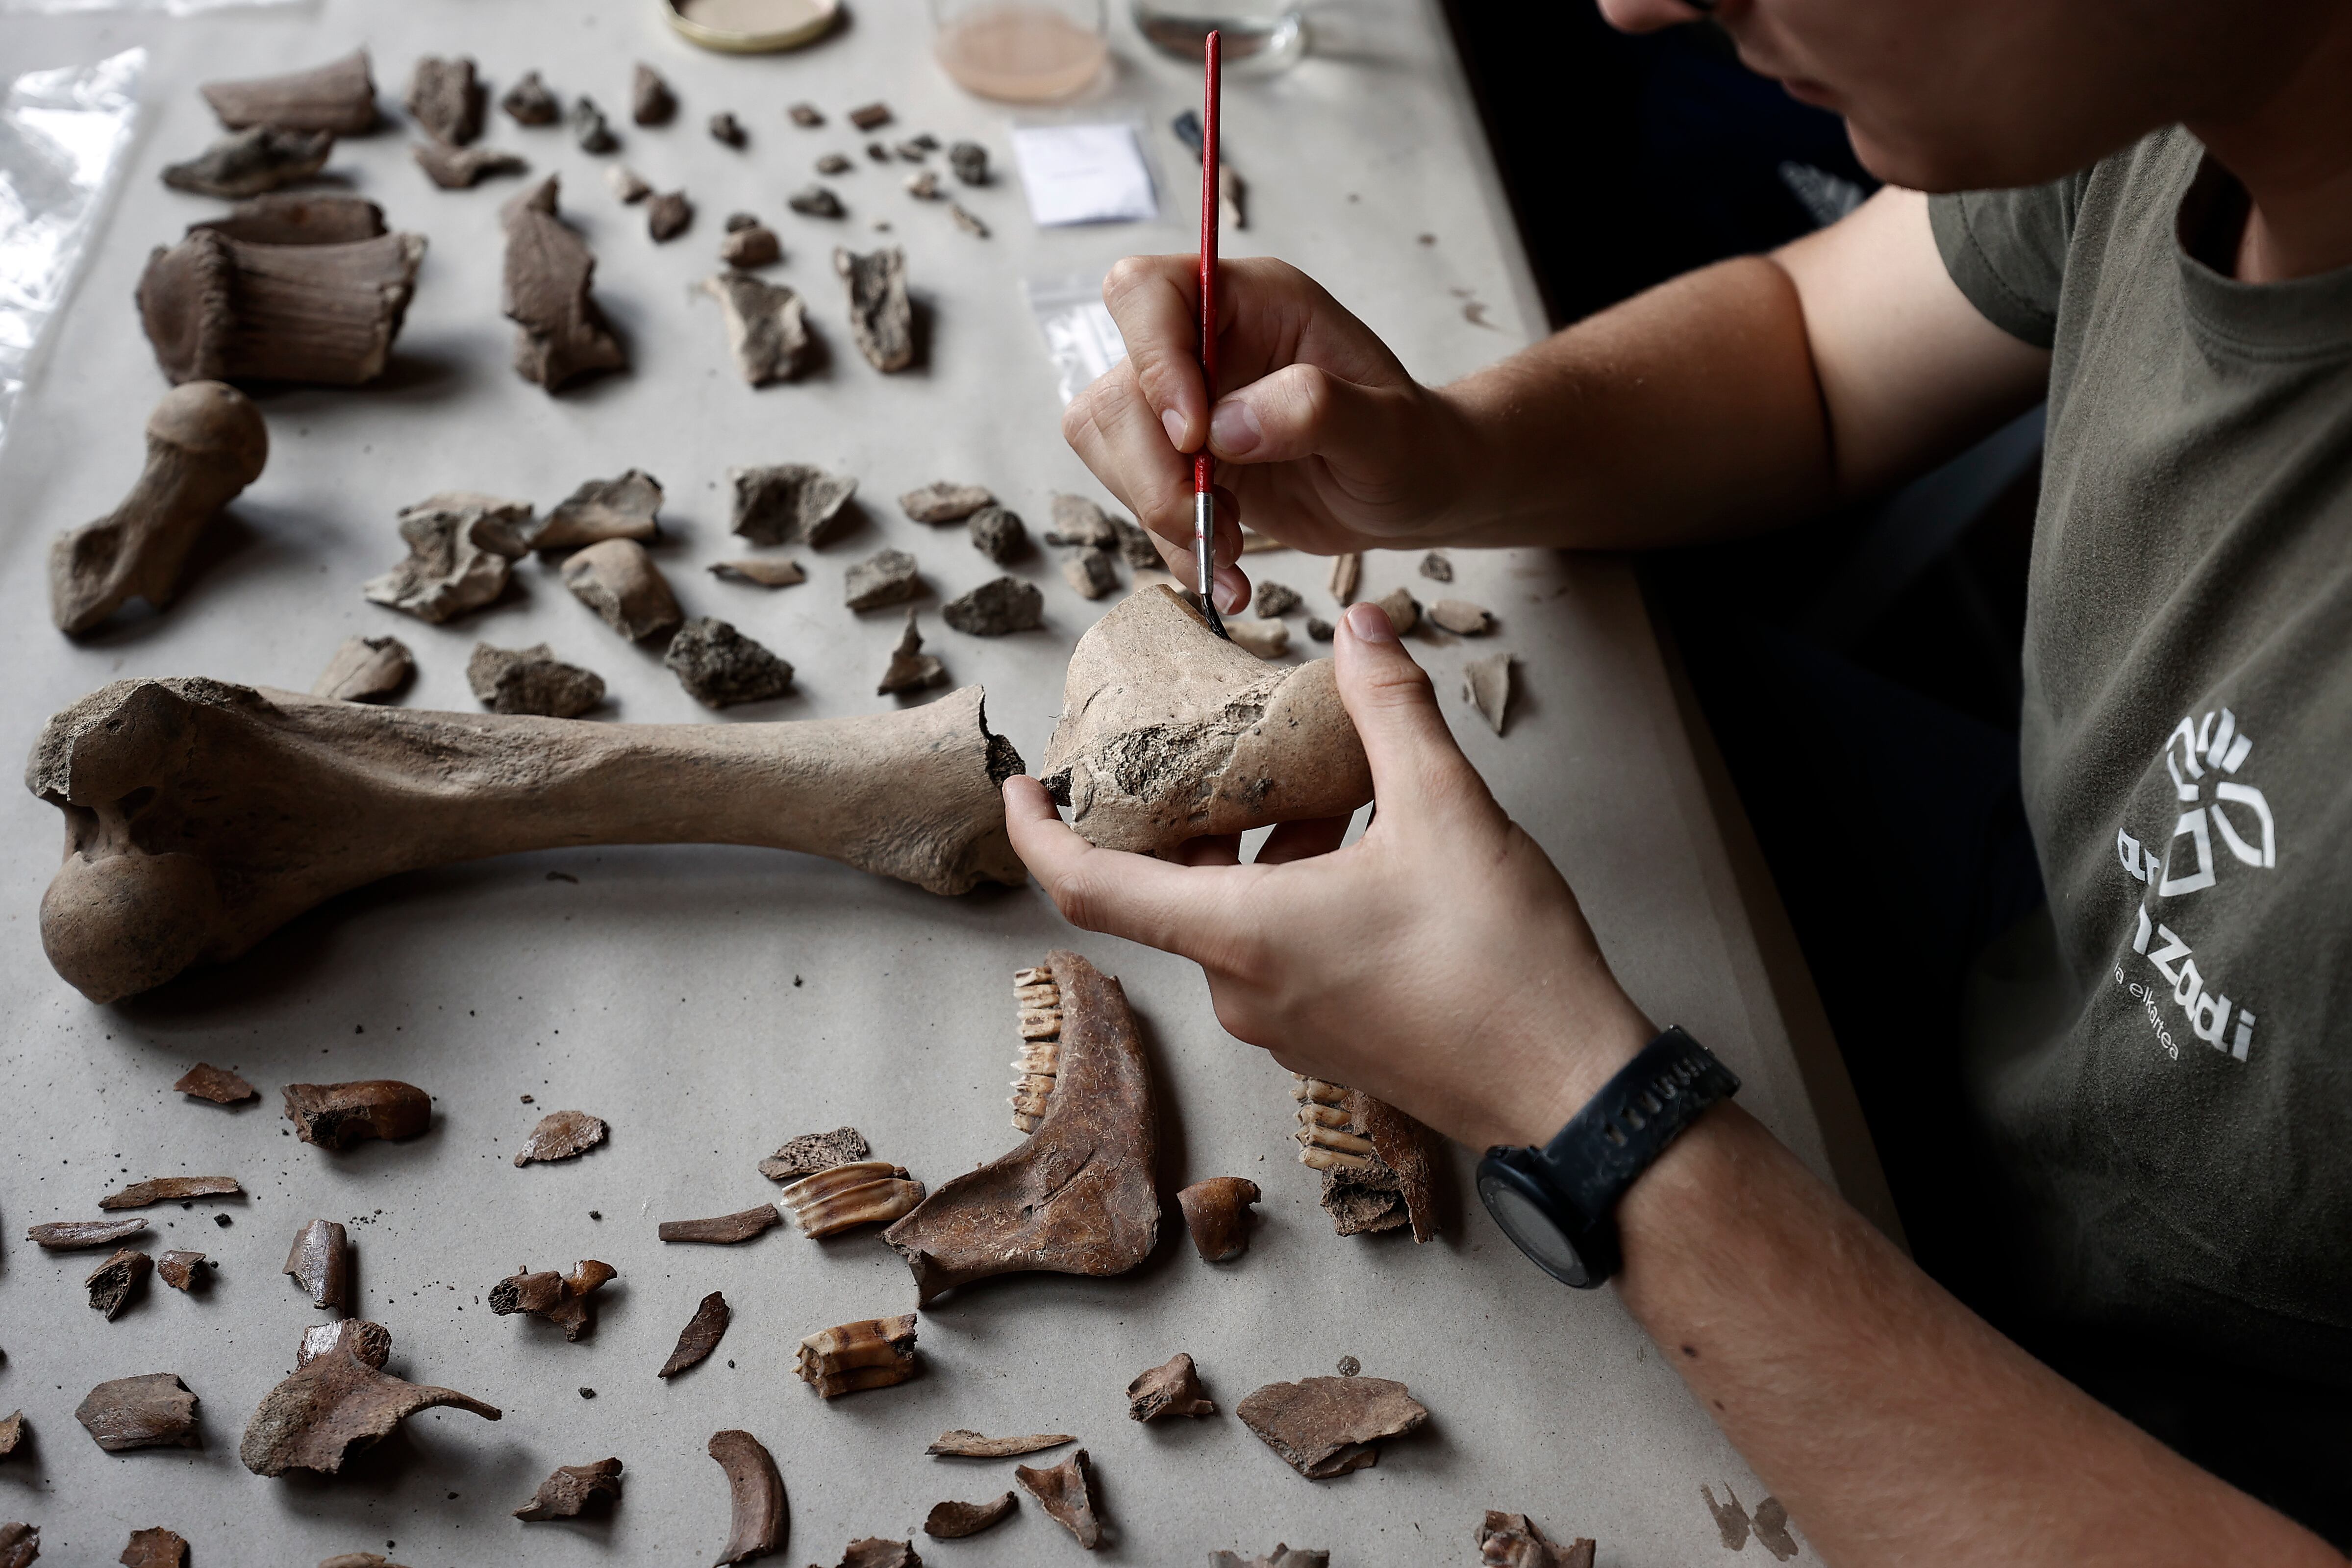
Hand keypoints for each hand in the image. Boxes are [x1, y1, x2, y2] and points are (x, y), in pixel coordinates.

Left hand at [1003, 601, 1653, 1149]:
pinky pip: (1278, 951)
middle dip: (1200, 811)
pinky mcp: (1327, 1040)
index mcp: (1241, 936)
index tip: (1018, 785)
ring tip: (1335, 788)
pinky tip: (1370, 851)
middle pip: (1177, 887)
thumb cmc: (1501, 965)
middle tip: (1227, 744)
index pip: (1091, 886)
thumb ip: (1392, 709)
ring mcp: (1284, 1025)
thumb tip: (1362, 630)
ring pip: (1236, 915)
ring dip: (1266, 848)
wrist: (1569, 1087)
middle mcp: (1243, 990)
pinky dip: (1297, 892)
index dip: (1039, 832)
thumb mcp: (1446, 811)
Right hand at [1061, 256, 1475, 613]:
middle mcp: (1202, 345)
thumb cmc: (1410, 445)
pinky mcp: (1177, 464)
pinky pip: (1135, 503)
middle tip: (1216, 523)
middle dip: (1155, 474)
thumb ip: (1315, 408)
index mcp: (1248, 301)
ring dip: (1162, 516)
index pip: (1145, 293)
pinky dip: (1175, 548)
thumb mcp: (1387, 427)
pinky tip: (1227, 573)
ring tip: (1232, 549)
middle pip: (1115, 394)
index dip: (1152, 361)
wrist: (1412, 492)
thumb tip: (1224, 428)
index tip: (1195, 436)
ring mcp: (1182, 406)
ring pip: (1110, 451)